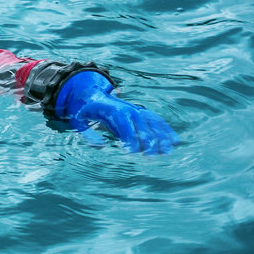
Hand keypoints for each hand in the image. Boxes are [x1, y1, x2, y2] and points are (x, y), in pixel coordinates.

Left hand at [54, 71, 177, 153]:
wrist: (92, 94)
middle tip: (150, 159)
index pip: (125, 127)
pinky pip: (157, 121)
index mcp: (114, 112)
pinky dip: (166, 130)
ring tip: (167, 152)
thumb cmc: (85, 112)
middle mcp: (129, 110)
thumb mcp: (79, 122)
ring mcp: (138, 110)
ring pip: (153, 123)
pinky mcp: (142, 113)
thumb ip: (88, 135)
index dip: (130, 140)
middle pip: (143, 126)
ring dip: (161, 137)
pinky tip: (174, 141)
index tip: (132, 154)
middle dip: (147, 142)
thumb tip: (102, 147)